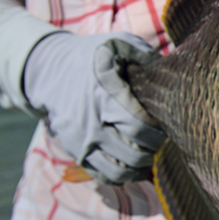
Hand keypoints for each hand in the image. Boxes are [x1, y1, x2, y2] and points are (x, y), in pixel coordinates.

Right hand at [23, 32, 164, 184]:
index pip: (139, 127)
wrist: (47, 70)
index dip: (158, 131)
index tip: (166, 122)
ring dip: (141, 167)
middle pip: (133, 153)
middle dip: (154, 150)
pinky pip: (103, 176)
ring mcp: (81, 140)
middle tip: (161, 139)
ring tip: (149, 152)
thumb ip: (144, 54)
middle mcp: (91, 122)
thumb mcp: (116, 43)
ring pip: (119, 171)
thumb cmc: (91, 56)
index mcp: (104, 95)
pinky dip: (123, 176)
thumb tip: (170, 69)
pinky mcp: (75, 151)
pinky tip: (134, 165)